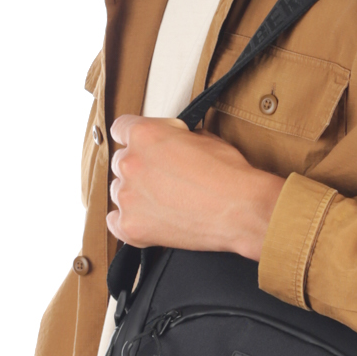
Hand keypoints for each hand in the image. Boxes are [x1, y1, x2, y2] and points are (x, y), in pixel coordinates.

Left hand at [106, 115, 285, 260]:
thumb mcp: (203, 137)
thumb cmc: (230, 176)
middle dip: (141, 168)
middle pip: (121, 163)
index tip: (147, 147)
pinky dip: (128, 221)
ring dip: (137, 195)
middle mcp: (130, 163)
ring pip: (119, 192)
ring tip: (165, 202)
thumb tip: (173, 143)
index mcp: (145, 135)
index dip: (137, 138)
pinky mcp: (131, 226)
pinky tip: (149, 219)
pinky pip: (114, 223)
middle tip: (165, 179)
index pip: (121, 129)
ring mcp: (128, 197)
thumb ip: (176, 137)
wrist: (242, 211)